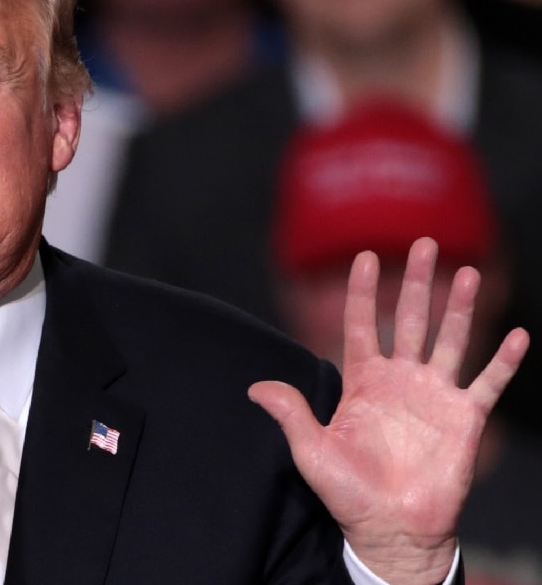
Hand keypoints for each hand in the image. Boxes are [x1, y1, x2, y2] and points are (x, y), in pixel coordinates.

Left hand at [249, 238, 528, 583]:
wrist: (390, 527)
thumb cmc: (348, 492)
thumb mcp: (310, 450)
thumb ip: (290, 414)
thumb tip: (255, 387)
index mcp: (363, 382)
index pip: (362, 326)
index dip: (363, 292)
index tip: (365, 256)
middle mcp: (400, 381)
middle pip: (410, 320)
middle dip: (416, 282)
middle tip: (422, 243)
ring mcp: (435, 396)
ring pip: (450, 340)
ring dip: (460, 307)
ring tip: (467, 271)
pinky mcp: (465, 419)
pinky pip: (488, 383)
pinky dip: (504, 361)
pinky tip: (517, 335)